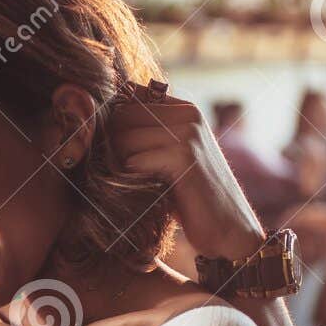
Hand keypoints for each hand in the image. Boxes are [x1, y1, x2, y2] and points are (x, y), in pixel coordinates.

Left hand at [111, 88, 265, 262]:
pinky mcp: (184, 157)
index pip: (128, 94)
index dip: (110, 121)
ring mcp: (187, 133)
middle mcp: (187, 114)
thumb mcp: (168, 159)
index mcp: (183, 109)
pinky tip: (144, 194)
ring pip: (123, 139)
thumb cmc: (191, 199)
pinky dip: (131, 181)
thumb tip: (96, 123)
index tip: (110, 150)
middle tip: (117, 174)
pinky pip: (134, 161)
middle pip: (120, 116)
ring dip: (118, 166)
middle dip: (109, 146)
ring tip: (132, 186)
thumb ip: (145, 136)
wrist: (229, 230)